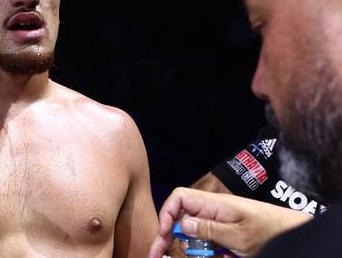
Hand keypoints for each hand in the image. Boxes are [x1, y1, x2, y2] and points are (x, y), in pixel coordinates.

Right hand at [148, 187, 311, 257]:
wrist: (292, 232)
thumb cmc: (270, 230)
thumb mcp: (238, 235)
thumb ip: (210, 229)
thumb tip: (183, 225)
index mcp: (213, 204)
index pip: (179, 198)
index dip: (167, 213)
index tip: (164, 234)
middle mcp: (212, 210)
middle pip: (180, 217)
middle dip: (167, 235)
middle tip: (157, 254)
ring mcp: (217, 220)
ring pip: (191, 232)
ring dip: (188, 247)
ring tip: (191, 257)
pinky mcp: (223, 231)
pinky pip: (205, 239)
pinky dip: (203, 250)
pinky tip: (212, 256)